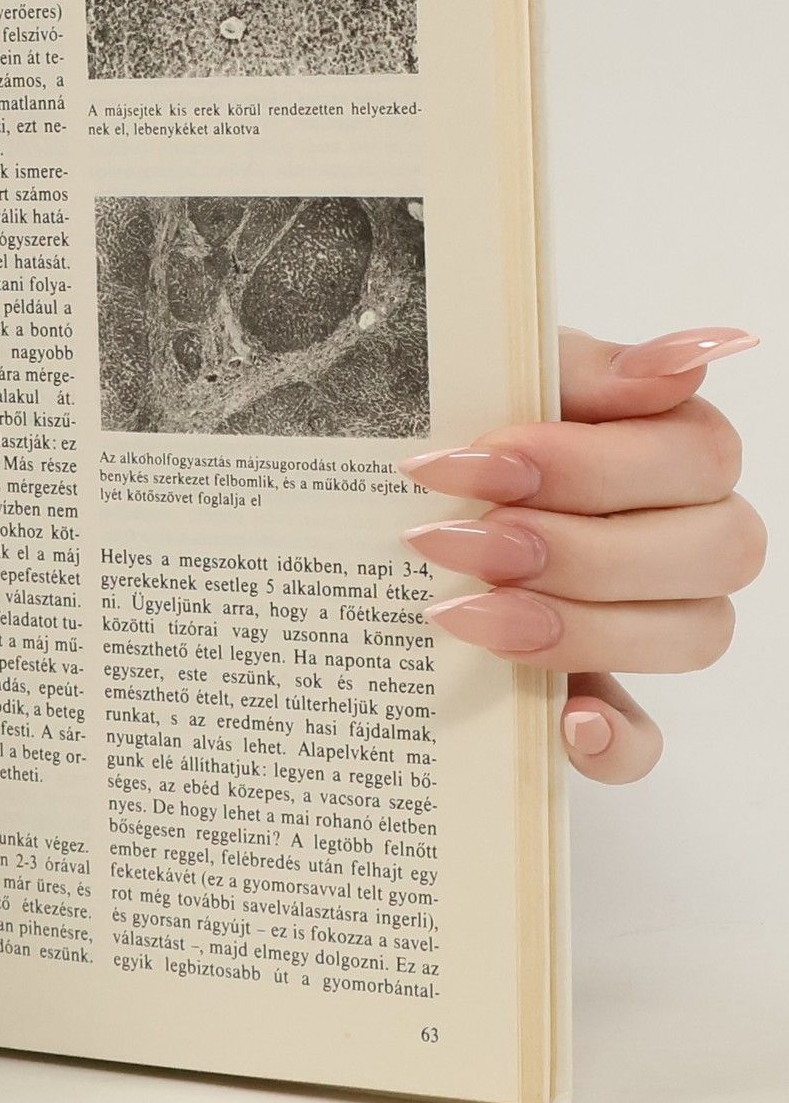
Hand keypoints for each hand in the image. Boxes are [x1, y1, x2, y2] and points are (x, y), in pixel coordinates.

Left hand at [401, 326, 763, 784]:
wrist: (390, 498)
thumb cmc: (460, 422)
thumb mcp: (501, 378)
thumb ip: (585, 369)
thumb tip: (689, 360)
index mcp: (679, 448)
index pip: (694, 460)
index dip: (585, 465)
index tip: (471, 460)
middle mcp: (691, 538)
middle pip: (712, 552)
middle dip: (576, 547)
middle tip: (457, 539)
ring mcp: (653, 624)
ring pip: (691, 637)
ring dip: (577, 627)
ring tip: (460, 610)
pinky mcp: (598, 697)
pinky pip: (644, 742)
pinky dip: (615, 742)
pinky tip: (566, 723)